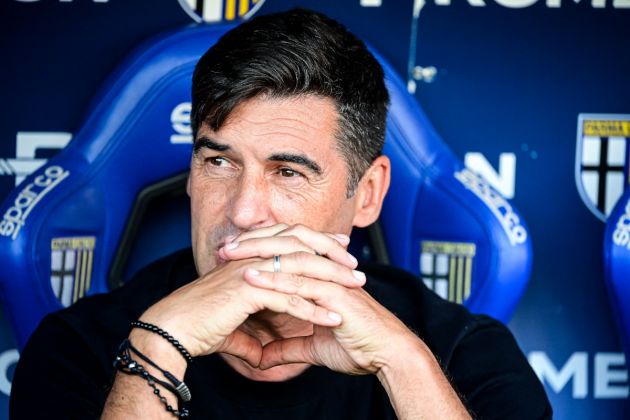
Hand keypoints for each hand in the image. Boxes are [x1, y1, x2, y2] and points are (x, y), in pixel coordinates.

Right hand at [138, 254, 352, 366]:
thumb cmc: (197, 326)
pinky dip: (313, 310)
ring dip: (331, 280)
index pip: (290, 240)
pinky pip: (289, 299)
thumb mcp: (232, 331)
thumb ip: (250, 339)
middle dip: (333, 255)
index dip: (317, 242)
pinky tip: (332, 318)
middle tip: (356, 265)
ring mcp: (251, 272)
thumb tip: (262, 357)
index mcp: (249, 258)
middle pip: (301, 248)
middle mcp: (251, 259)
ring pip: (301, 270)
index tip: (340, 247)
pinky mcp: (248, 291)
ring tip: (355, 289)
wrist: (171, 329)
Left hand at [220, 224, 419, 374]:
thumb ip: (288, 348)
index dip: (260, 251)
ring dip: (258, 255)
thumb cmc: (359, 347)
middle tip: (225, 247)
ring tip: (230, 256)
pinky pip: (301, 282)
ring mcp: (332, 280)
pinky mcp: (336, 293)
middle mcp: (327, 272)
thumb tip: (264, 357)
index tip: (232, 256)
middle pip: (287, 246)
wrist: (388, 356)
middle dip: (254, 244)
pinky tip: (251, 277)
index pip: (288, 253)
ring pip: (290, 258)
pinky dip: (274, 278)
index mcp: (324, 277)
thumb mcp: (314, 348)